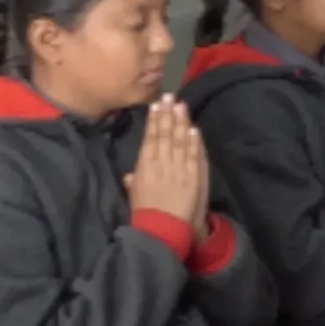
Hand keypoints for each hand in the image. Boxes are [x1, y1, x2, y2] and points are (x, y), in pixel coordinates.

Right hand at [126, 98, 208, 235]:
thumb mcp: (134, 196)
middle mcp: (161, 163)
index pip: (150, 138)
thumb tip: (130, 175)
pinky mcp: (193, 177)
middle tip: (170, 96)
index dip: (154, 120)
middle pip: (165, 134)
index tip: (156, 105)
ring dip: (181, 122)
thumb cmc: (145, 214)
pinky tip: (194, 129)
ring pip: (180, 141)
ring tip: (181, 106)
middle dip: (168, 114)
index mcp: (144, 166)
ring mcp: (178, 169)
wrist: (161, 229)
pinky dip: (194, 142)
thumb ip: (133, 183)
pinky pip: (194, 155)